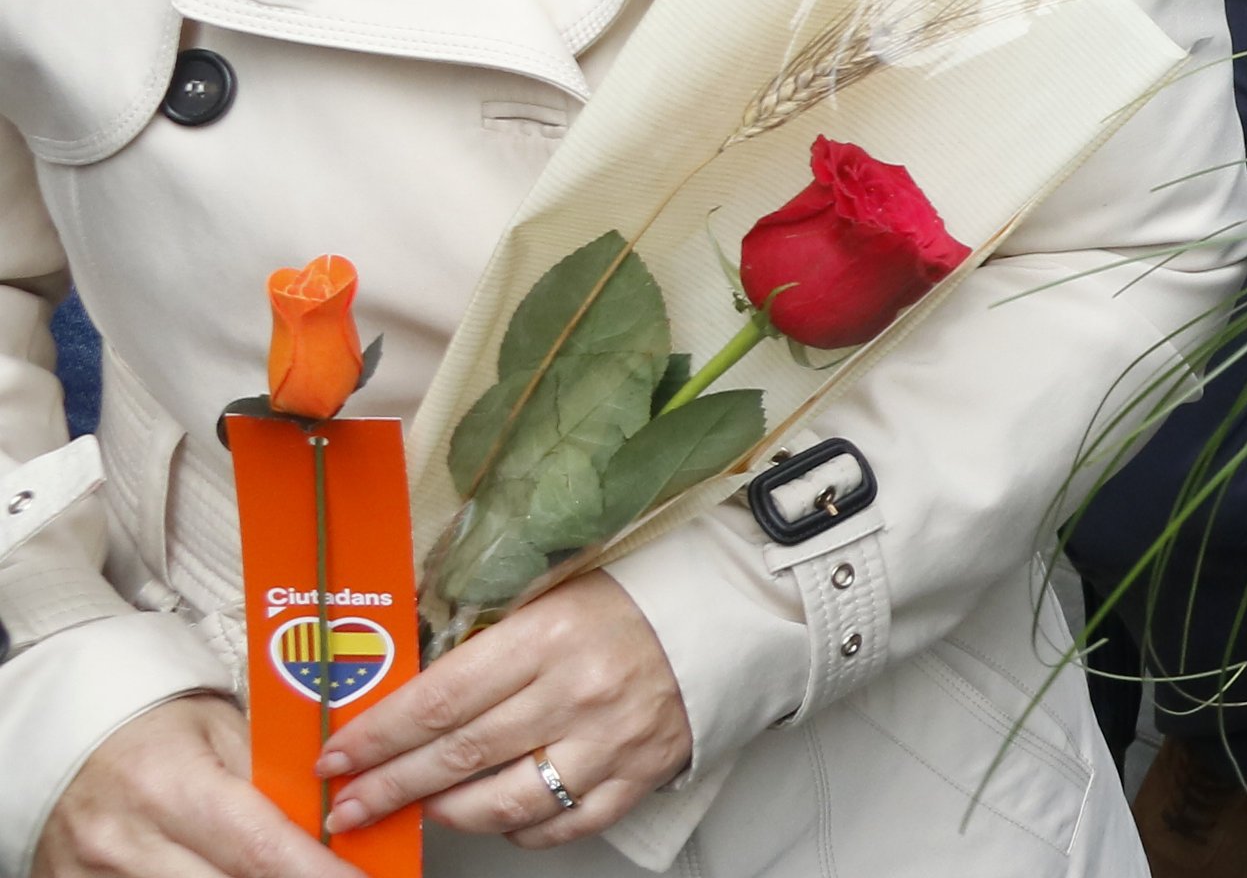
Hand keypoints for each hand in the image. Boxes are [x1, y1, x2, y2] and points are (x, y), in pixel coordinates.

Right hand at [42, 697, 361, 877]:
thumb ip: (272, 780)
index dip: (316, 874)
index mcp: (169, 786)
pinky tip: (224, 874)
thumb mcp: (220, 732)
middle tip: (331, 877)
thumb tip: (332, 821)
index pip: (260, 848)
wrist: (59, 739)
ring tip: (276, 871)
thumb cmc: (151, 728)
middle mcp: (126, 844)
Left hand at [313, 571, 689, 846]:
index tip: (337, 755)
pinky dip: (519, 830)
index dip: (378, 735)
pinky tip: (495, 817)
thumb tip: (404, 685)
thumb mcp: (554, 593)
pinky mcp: (640, 775)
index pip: (441, 699)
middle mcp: (578, 693)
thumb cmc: (635, 597)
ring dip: (446, 813)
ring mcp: (611, 742)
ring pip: (505, 803)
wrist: (734, 611)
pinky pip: (562, 825)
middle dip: (390, 786)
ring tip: (416, 810)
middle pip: (459, 756)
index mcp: (550, 635)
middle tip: (347, 805)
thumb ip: (487, 637)